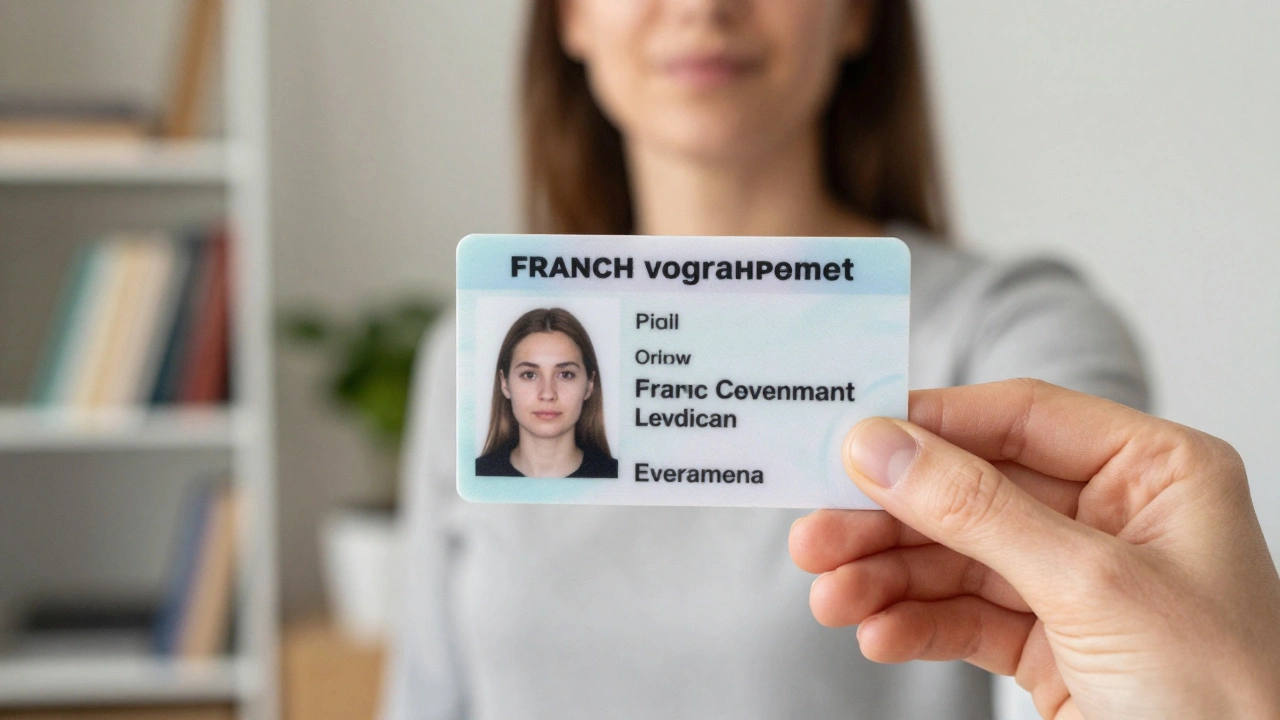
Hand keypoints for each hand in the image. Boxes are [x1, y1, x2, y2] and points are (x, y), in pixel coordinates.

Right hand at [789, 379, 1279, 718]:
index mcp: (1154, 472)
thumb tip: (882, 447)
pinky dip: (916, 626)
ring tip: (831, 597)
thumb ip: (977, 510)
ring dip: (887, 578)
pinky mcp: (1053, 645)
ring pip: (956, 558)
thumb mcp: (1092, 587)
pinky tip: (879, 635)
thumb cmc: (1224, 700)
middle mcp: (1114, 517)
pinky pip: (964, 617)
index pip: (1020, 419)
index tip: (850, 440)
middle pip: (971, 492)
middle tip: (817, 535)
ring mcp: (1078, 583)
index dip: (931, 425)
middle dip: (890, 519)